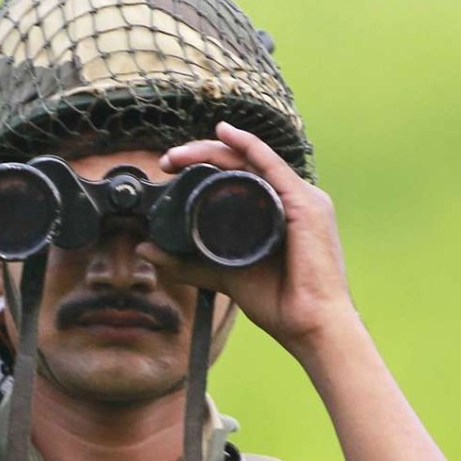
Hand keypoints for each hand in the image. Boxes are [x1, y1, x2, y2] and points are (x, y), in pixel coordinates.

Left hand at [138, 121, 360, 357]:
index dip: (203, 165)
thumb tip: (148, 250)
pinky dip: (249, 147)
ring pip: (251, 160)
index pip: (238, 174)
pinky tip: (226, 134)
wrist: (311, 326)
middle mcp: (291, 198)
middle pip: (242, 163)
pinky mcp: (306, 206)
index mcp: (277, 209)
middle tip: (167, 160)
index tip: (169, 169)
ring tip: (180, 154)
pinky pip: (273, 167)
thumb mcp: (224, 275)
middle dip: (200, 154)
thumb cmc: (280, 302)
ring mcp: (301, 199)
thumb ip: (188, 263)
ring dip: (213, 150)